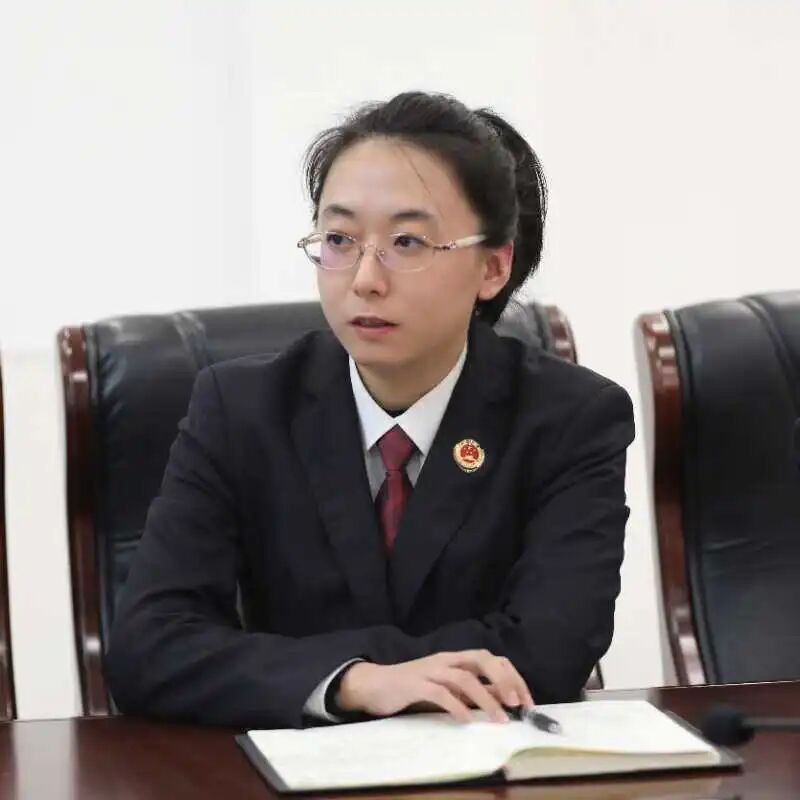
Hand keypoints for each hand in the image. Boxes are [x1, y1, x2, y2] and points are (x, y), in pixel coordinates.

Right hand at [336, 650, 534, 723]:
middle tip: (517, 704)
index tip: (526, 701)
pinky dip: (456, 706)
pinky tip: (467, 720)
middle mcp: (446, 660)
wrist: (373, 684)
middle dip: (503, 680)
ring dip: (486, 697)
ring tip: (500, 718)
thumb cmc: (412, 688)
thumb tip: (501, 702)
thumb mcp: (446, 688)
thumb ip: (469, 691)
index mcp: (455, 659)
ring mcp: (430, 670)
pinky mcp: (415, 684)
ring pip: (464, 677)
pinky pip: (439, 693)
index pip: (491, 659)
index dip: (512, 676)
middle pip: (481, 659)